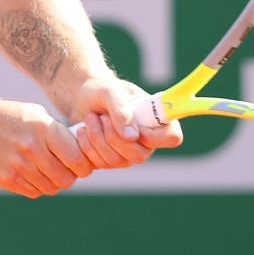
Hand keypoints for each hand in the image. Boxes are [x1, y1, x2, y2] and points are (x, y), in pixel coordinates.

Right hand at [0, 99, 94, 197]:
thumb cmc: (10, 118)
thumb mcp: (36, 114)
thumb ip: (59, 132)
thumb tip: (83, 150)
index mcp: (45, 130)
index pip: (78, 160)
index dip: (84, 165)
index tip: (80, 164)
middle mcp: (33, 149)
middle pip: (67, 179)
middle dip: (69, 176)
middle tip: (63, 169)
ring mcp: (19, 166)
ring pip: (51, 188)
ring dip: (52, 182)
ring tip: (45, 170)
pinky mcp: (7, 179)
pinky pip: (34, 192)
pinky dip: (36, 186)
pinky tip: (30, 173)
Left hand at [65, 76, 183, 168]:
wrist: (81, 99)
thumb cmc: (101, 91)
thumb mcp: (110, 90)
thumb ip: (122, 109)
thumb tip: (132, 137)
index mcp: (157, 120)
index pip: (172, 137)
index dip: (154, 137)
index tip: (134, 126)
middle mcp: (147, 141)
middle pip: (140, 155)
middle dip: (113, 136)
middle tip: (101, 117)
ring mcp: (129, 154)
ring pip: (117, 161)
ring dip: (97, 138)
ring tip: (90, 118)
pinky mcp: (110, 161)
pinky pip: (101, 163)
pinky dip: (87, 146)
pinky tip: (83, 130)